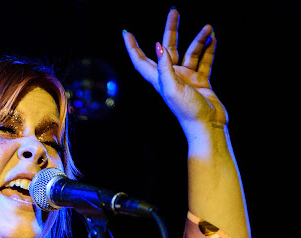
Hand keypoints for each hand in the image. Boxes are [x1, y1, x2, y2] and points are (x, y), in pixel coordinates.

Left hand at [123, 8, 226, 134]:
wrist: (208, 126)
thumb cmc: (188, 112)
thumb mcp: (173, 89)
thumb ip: (165, 68)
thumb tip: (158, 46)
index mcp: (160, 80)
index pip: (141, 61)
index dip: (132, 47)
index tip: (126, 32)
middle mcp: (172, 77)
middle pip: (167, 48)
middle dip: (170, 29)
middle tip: (174, 11)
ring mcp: (186, 79)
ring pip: (190, 52)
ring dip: (199, 39)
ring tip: (209, 28)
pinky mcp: (201, 81)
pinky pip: (204, 60)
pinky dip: (208, 49)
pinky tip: (213, 38)